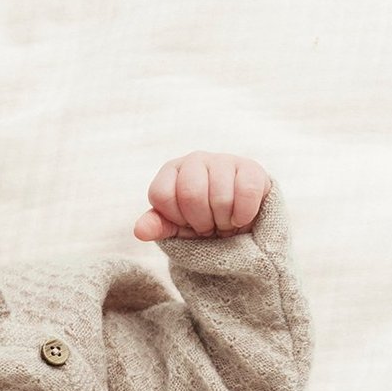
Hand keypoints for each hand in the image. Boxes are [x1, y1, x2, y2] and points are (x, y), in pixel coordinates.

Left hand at [133, 153, 270, 241]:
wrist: (237, 223)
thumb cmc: (200, 221)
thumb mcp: (175, 228)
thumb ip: (157, 226)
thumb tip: (140, 230)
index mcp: (171, 172)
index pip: (161, 194)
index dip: (175, 217)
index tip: (185, 222)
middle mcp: (194, 160)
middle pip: (191, 193)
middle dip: (201, 220)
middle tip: (208, 225)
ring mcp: (223, 160)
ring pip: (221, 197)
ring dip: (223, 221)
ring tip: (224, 221)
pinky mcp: (251, 168)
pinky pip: (247, 193)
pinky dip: (243, 215)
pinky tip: (241, 217)